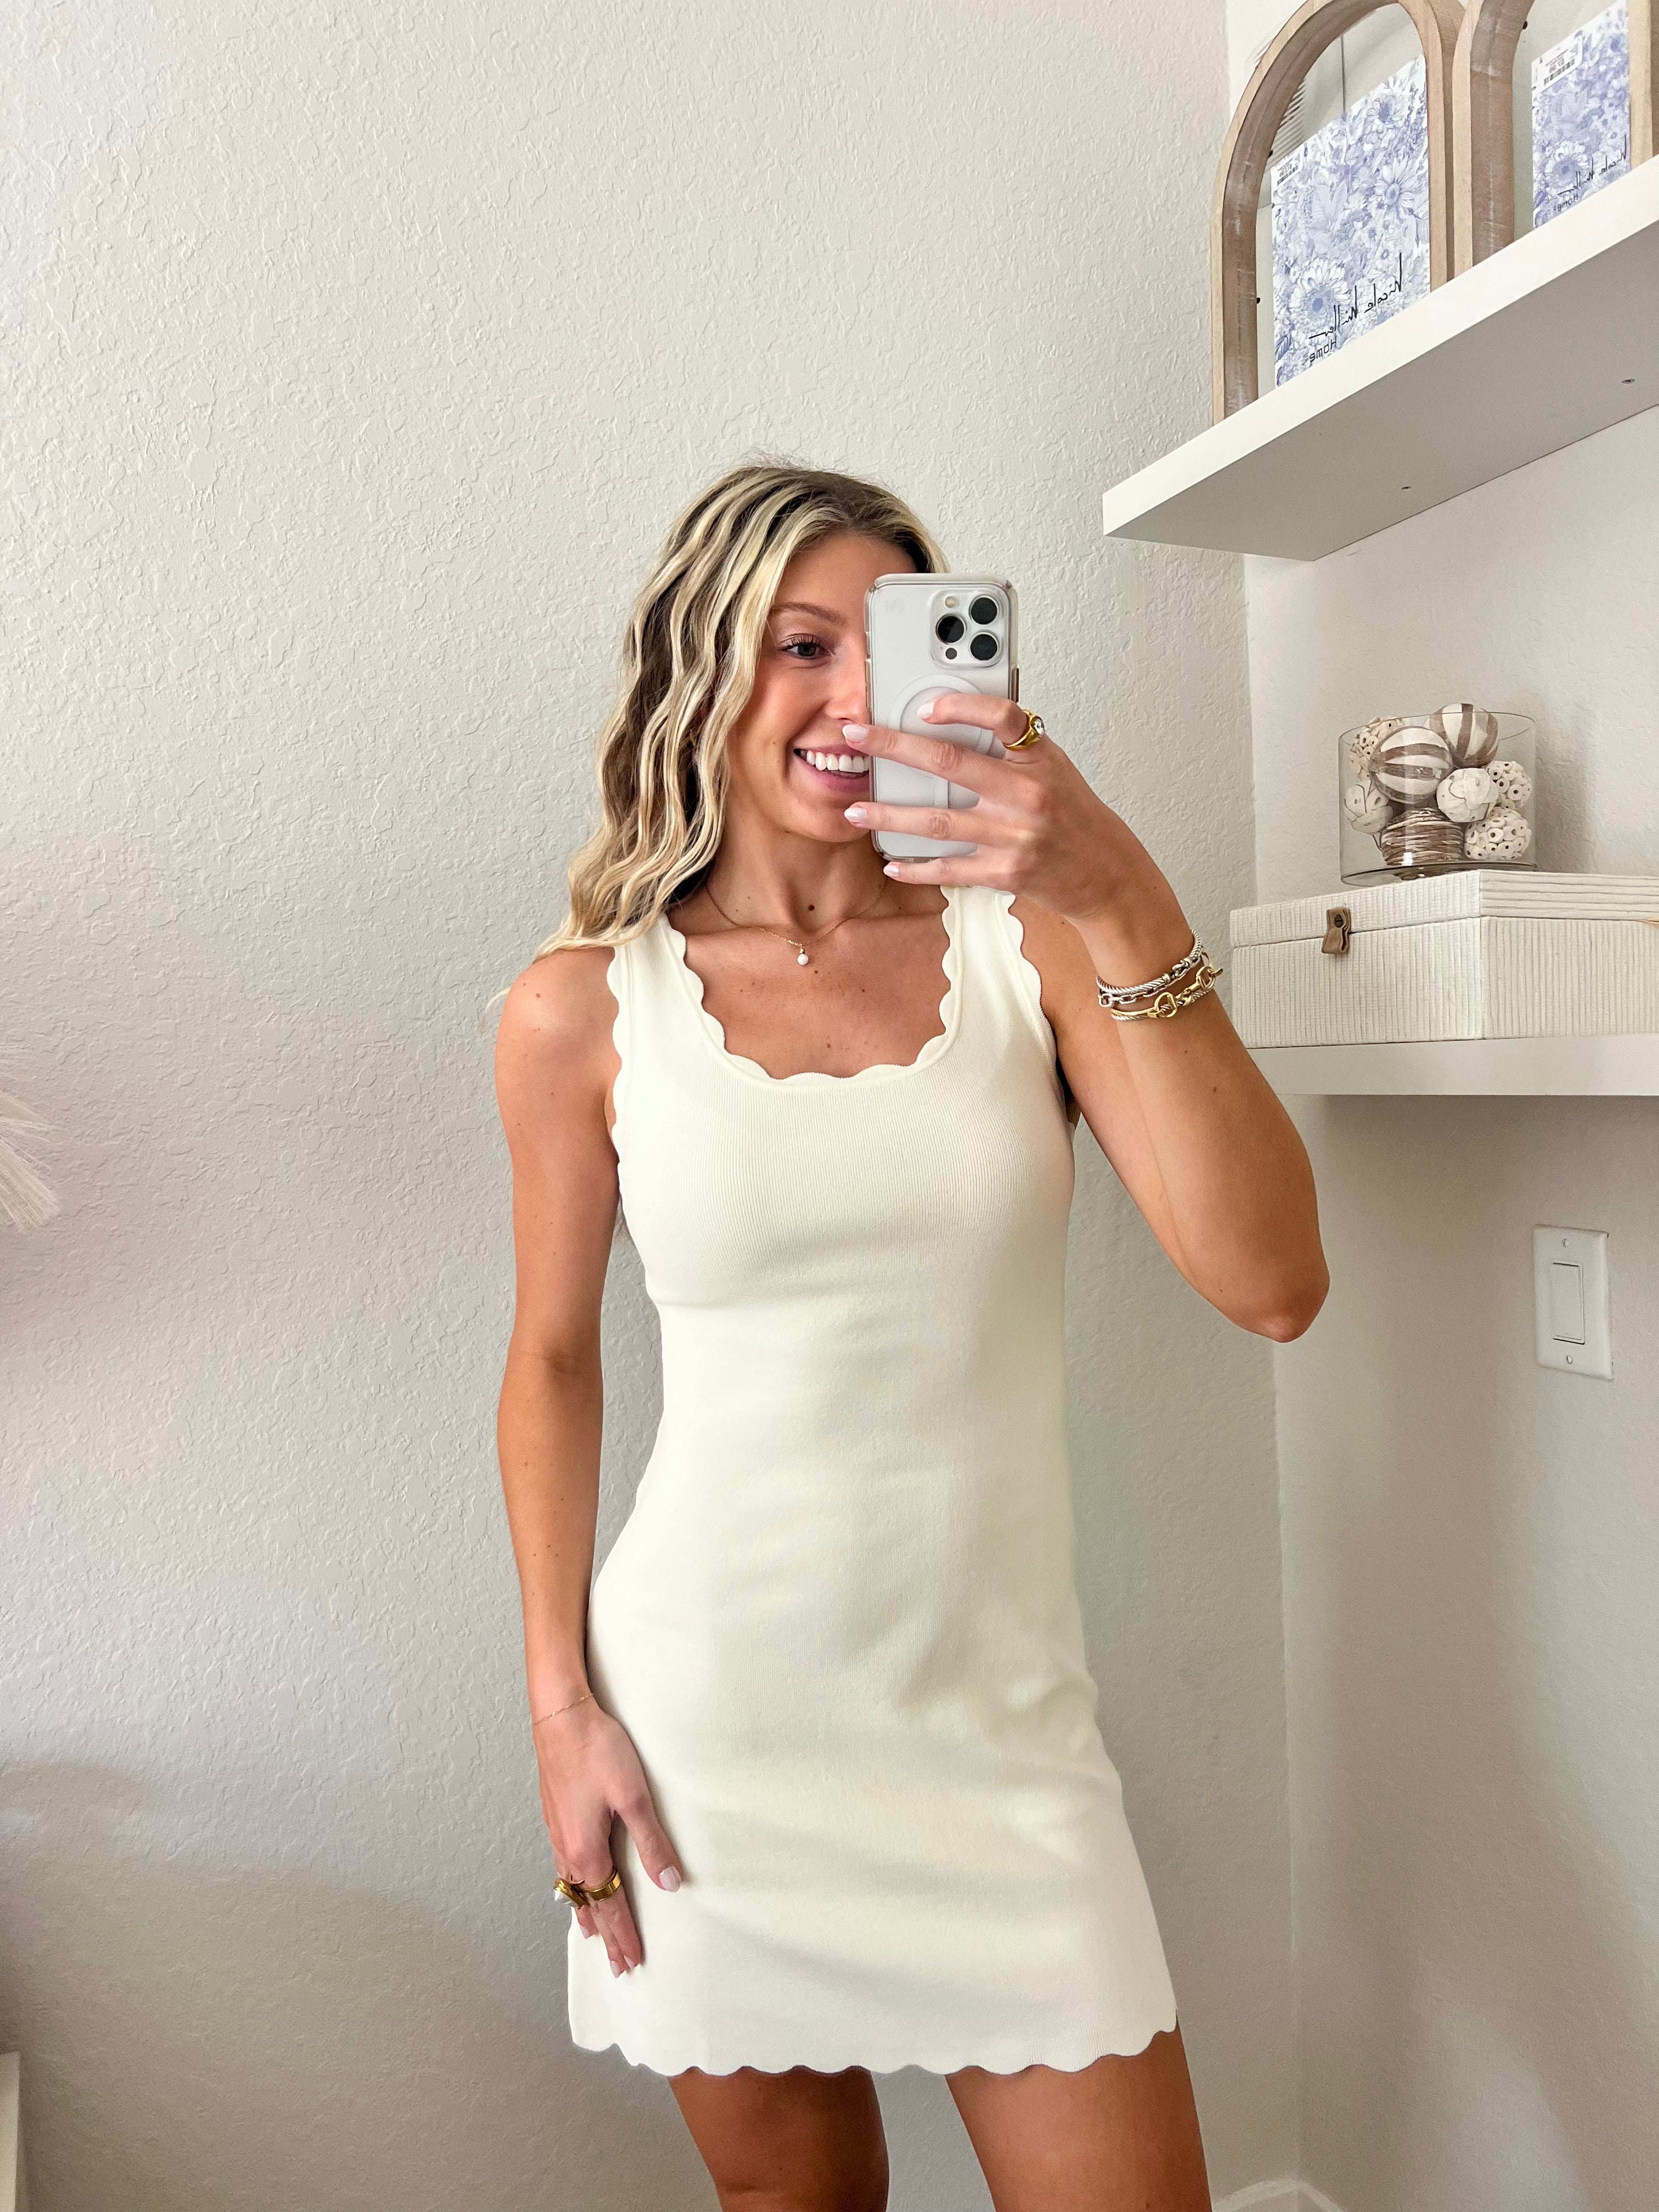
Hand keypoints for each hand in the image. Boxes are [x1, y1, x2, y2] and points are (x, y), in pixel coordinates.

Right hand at [531, 1694, 682, 1976]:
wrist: (560, 1716)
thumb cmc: (597, 1751)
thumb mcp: (634, 1796)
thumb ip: (652, 1841)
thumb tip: (669, 1883)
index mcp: (588, 1852)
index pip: (611, 1906)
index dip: (624, 1935)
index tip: (633, 1962)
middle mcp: (568, 1850)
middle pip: (589, 1905)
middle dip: (606, 1936)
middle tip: (617, 1966)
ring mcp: (557, 1834)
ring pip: (573, 1888)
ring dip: (587, 1914)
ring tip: (593, 1936)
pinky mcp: (555, 1817)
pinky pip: (565, 1869)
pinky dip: (574, 1889)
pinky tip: (575, 1885)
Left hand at [837, 696, 1154, 928]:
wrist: (1106, 872)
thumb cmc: (1075, 816)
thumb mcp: (1055, 768)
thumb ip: (1013, 748)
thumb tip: (958, 723)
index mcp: (1039, 759)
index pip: (1002, 716)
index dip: (960, 706)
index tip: (924, 706)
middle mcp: (1026, 795)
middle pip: (949, 763)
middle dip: (894, 748)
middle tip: (857, 738)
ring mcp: (1014, 835)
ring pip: (937, 821)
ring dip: (889, 816)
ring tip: (856, 812)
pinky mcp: (1005, 872)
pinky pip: (950, 868)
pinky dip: (917, 868)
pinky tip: (892, 864)